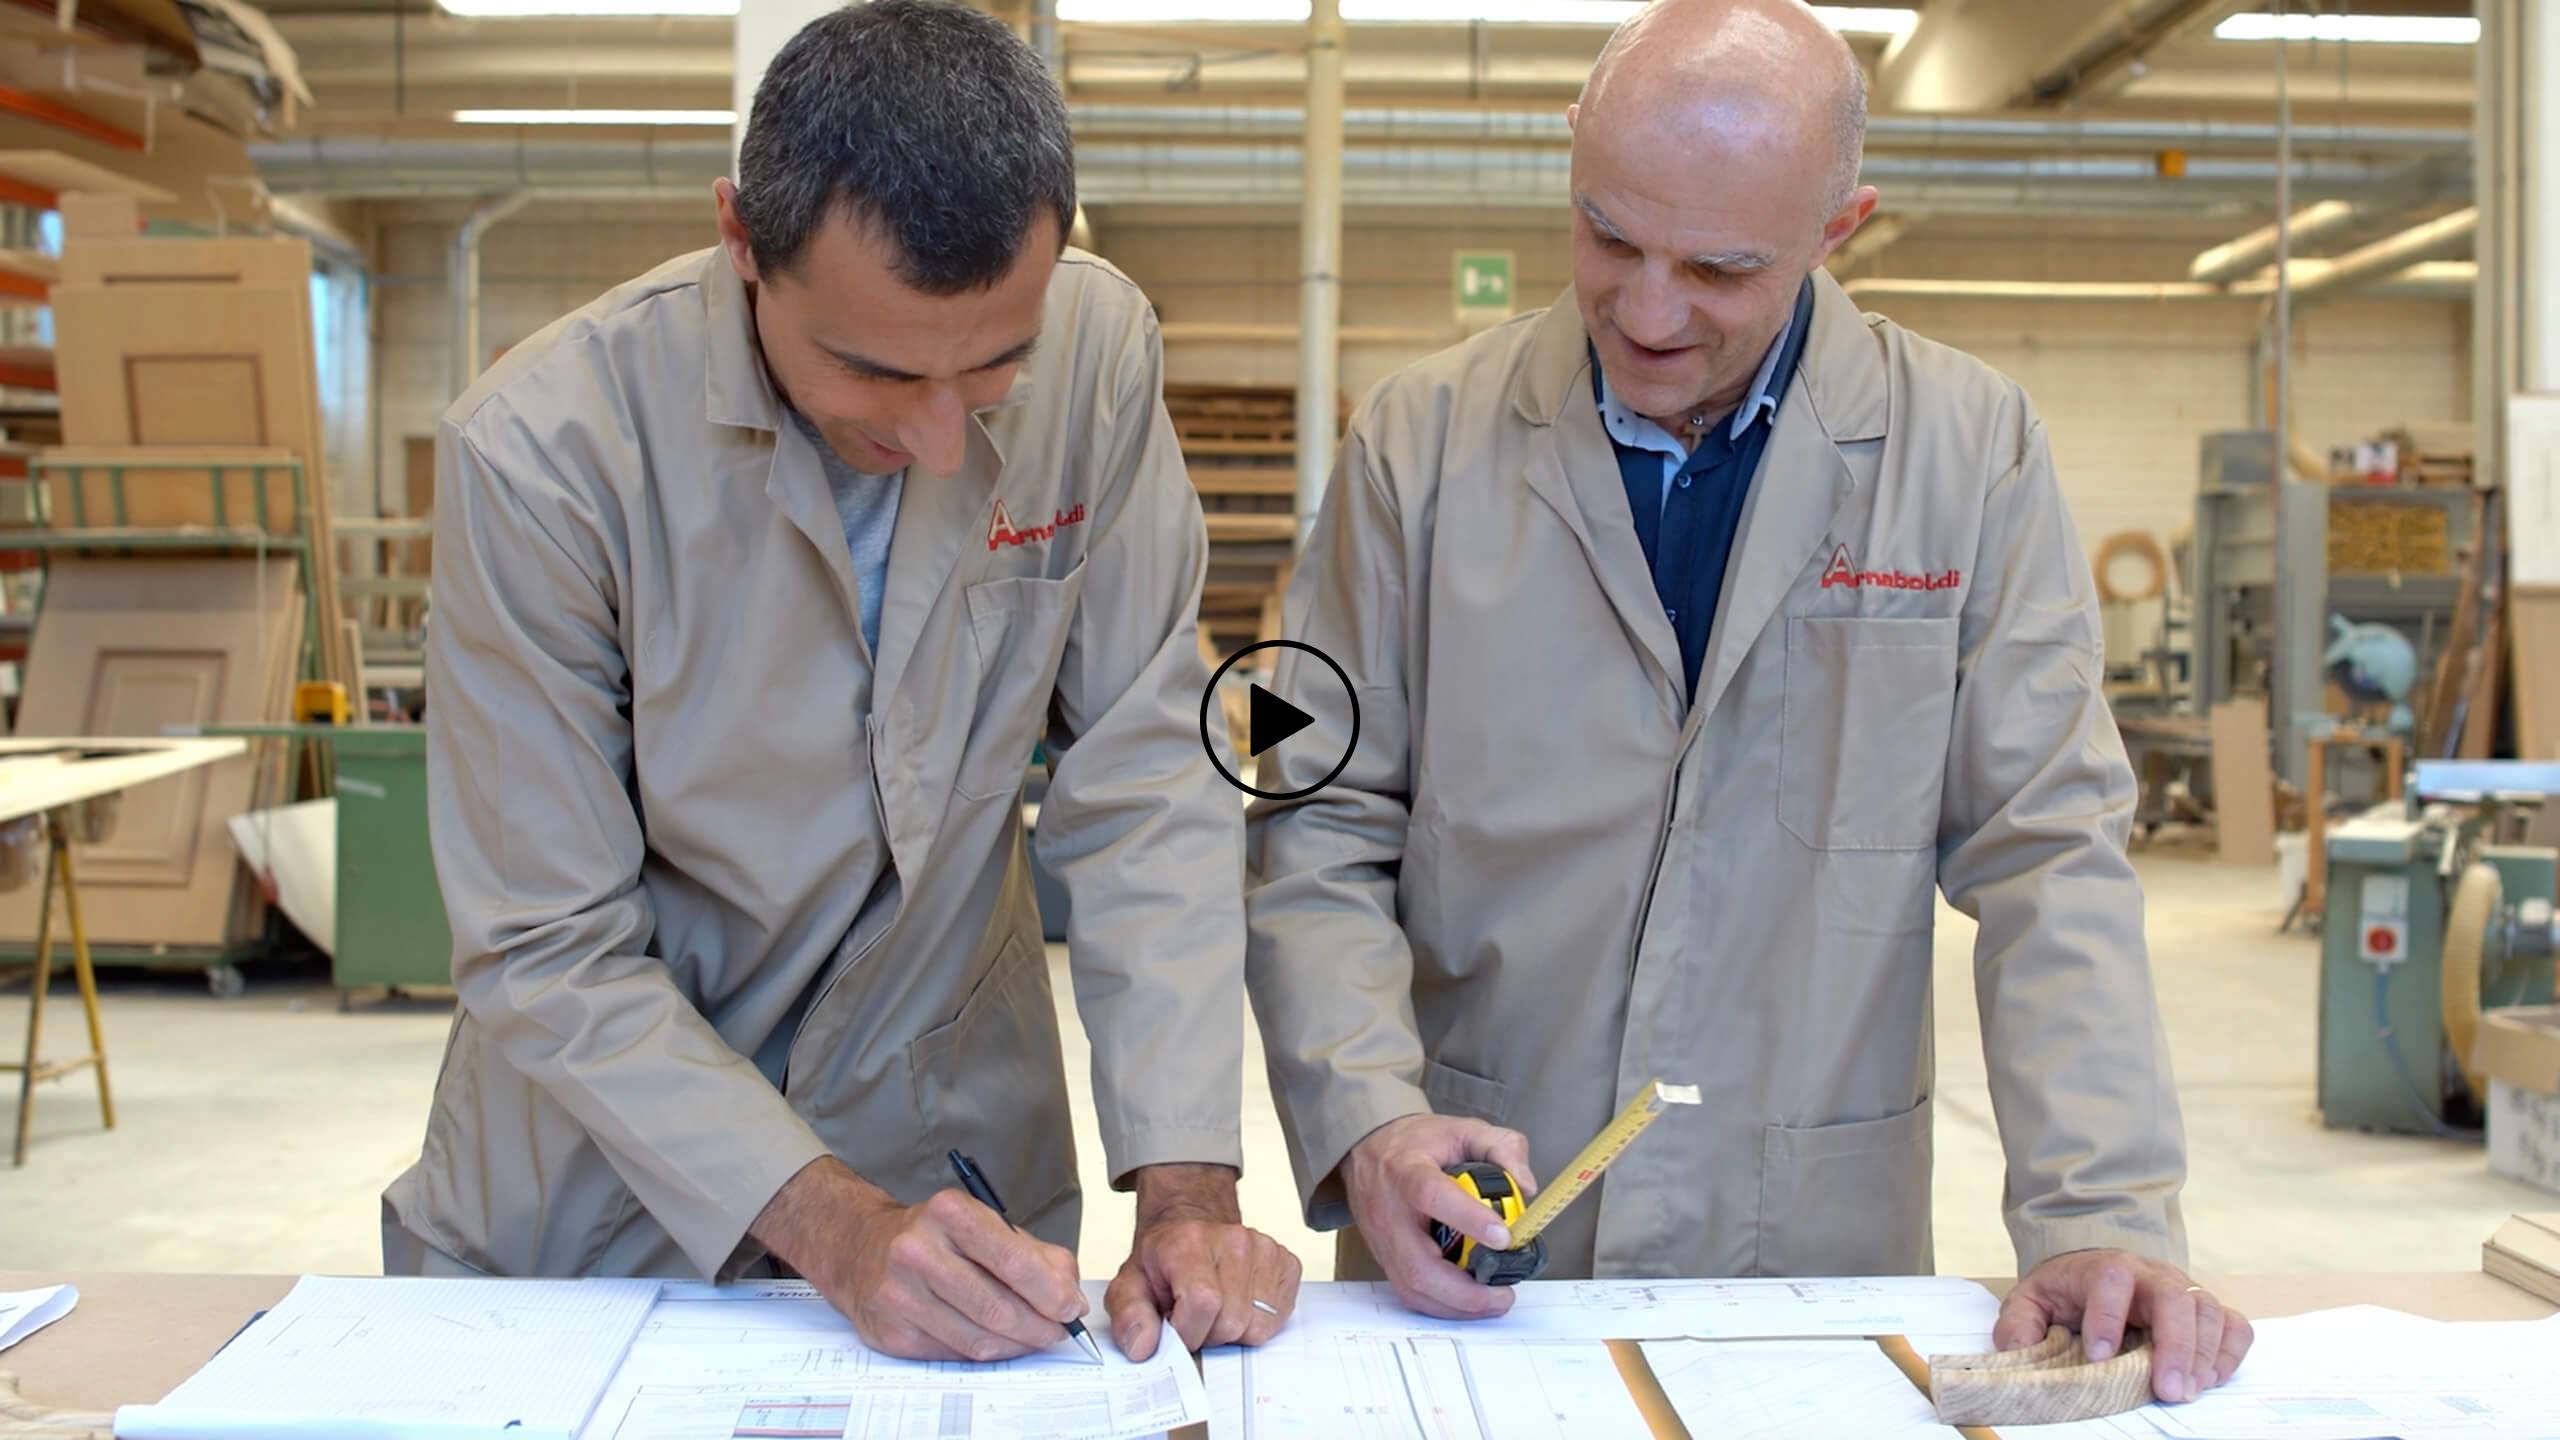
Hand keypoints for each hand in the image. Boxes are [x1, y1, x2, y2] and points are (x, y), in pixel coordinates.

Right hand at [751, 1157, 1087, 1361]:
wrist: (861, 1247)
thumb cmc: (935, 1236)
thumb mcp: (986, 1224)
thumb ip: (1036, 1255)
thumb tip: (1069, 1296)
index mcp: (949, 1212)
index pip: (1013, 1260)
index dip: (1051, 1292)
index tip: (1072, 1307)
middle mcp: (917, 1250)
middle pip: (997, 1307)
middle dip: (1040, 1326)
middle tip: (1059, 1330)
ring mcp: (899, 1294)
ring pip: (978, 1339)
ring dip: (1016, 1344)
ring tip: (1033, 1337)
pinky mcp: (890, 1331)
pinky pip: (954, 1353)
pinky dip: (984, 1352)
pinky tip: (995, 1340)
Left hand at [1104, 1163, 1302, 1359]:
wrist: (1191, 1225)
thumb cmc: (1163, 1259)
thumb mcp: (1130, 1285)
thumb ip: (1129, 1316)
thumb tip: (1142, 1347)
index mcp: (1189, 1242)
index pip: (1203, 1304)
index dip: (1188, 1331)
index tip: (1175, 1328)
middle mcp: (1233, 1240)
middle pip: (1232, 1322)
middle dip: (1209, 1334)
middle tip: (1195, 1318)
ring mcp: (1264, 1250)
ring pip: (1259, 1326)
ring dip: (1234, 1331)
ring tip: (1216, 1311)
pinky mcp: (1286, 1263)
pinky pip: (1279, 1318)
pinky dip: (1257, 1322)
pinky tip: (1239, 1303)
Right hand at [1343, 1112, 1538, 1320]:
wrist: (1368, 1149)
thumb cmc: (1415, 1143)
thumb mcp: (1463, 1128)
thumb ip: (1501, 1148)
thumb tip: (1526, 1187)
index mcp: (1407, 1171)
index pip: (1432, 1195)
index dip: (1467, 1218)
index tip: (1503, 1236)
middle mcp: (1390, 1212)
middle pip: (1417, 1265)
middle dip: (1464, 1290)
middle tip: (1502, 1292)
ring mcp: (1384, 1241)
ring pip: (1412, 1288)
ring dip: (1456, 1305)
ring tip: (1494, 1301)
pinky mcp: (1386, 1259)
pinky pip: (1410, 1293)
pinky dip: (1443, 1306)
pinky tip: (1470, 1301)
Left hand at [1995, 1250, 2253, 1403]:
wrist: (2098, 1268)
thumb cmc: (2069, 1290)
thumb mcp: (2032, 1299)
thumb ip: (2019, 1323)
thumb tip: (2017, 1351)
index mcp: (2104, 1268)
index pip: (2110, 1282)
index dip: (2105, 1319)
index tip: (2098, 1357)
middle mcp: (2151, 1274)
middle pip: (2174, 1297)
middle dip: (2174, 1345)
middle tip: (2168, 1388)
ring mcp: (2184, 1289)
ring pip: (2207, 1310)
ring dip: (2203, 1354)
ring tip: (2188, 1390)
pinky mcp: (2206, 1309)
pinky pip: (2233, 1325)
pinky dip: (2229, 1352)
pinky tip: (2211, 1378)